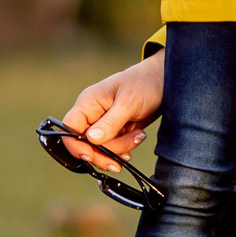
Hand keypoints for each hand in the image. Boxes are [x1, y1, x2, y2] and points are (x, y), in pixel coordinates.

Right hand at [61, 51, 164, 169]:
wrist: (166, 81)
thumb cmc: (145, 83)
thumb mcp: (129, 102)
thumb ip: (110, 122)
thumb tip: (91, 140)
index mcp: (88, 103)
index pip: (69, 128)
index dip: (76, 145)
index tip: (92, 156)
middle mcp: (92, 114)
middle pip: (85, 144)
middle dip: (106, 152)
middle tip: (125, 154)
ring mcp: (104, 123)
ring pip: (101, 149)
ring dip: (120, 149)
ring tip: (139, 136)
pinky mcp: (116, 130)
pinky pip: (113, 148)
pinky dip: (125, 149)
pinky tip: (138, 138)